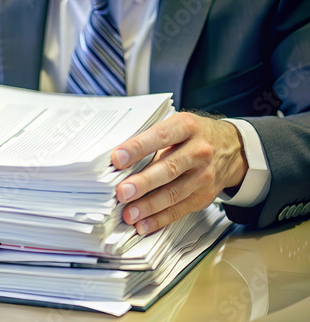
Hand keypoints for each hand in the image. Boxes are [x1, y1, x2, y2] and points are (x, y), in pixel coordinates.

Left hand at [110, 112, 247, 234]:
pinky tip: (143, 225)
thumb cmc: (193, 135)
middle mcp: (198, 151)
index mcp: (187, 127)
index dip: (138, 147)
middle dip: (143, 182)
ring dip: (148, 206)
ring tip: (129, 214)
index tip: (117, 158)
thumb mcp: (177, 125)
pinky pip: (179, 210)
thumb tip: (117, 160)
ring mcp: (203, 176)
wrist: (232, 148)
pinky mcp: (203, 197)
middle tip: (122, 192)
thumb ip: (151, 138)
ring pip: (173, 193)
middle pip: (168, 168)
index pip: (161, 136)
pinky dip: (159, 220)